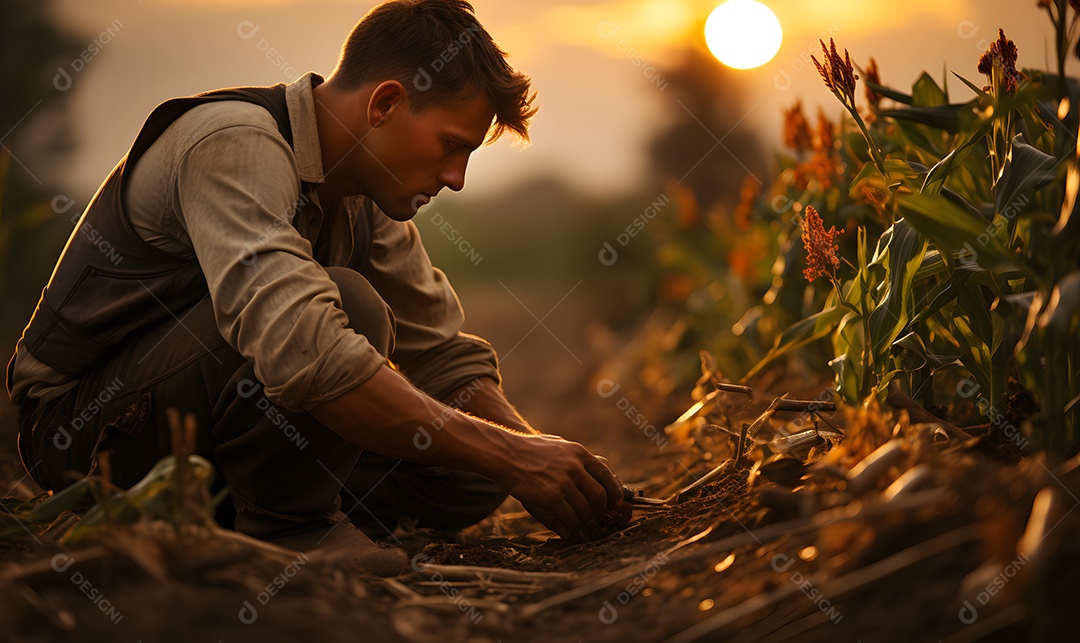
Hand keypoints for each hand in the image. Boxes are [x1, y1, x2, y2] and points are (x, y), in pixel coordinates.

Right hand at [497, 434, 630, 541]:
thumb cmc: (532, 452)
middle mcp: (575, 466)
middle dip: (602, 512)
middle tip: (600, 520)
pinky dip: (573, 528)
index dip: (615, 495)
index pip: (607, 476)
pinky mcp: (551, 497)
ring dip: (587, 523)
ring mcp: (563, 482)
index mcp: (579, 453)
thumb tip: (602, 480)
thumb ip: (580, 464)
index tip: (616, 506)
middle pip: (600, 496)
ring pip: (586, 510)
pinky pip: (570, 518)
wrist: (506, 455)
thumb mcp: (560, 448)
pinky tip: (570, 532)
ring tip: (584, 529)